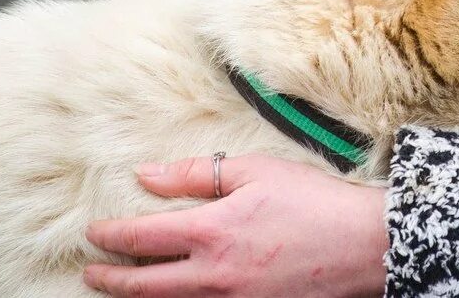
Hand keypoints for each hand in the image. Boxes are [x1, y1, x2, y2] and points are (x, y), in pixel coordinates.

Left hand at [84, 155, 387, 296]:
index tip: (95, 233)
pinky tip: (180, 295)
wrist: (364, 245)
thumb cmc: (314, 202)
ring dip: (142, 297)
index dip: (111, 236)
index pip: (141, 237)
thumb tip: (147, 174)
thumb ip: (197, 174)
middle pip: (145, 285)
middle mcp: (214, 275)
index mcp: (211, 232)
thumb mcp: (256, 172)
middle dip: (112, 279)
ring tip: (127, 289)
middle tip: (94, 273)